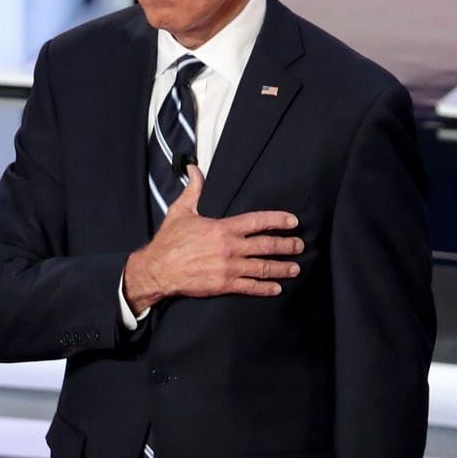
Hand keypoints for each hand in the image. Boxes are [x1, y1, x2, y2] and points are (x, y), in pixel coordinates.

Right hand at [122, 165, 302, 313]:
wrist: (156, 270)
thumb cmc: (168, 242)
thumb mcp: (181, 211)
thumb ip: (194, 190)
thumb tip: (194, 170)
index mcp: (222, 228)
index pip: (257, 221)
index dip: (278, 220)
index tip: (293, 221)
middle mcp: (229, 247)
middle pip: (266, 245)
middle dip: (286, 245)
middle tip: (300, 246)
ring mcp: (228, 267)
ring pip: (262, 267)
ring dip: (282, 268)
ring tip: (295, 268)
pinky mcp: (223, 285)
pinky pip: (250, 286)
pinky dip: (265, 288)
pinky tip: (277, 287)